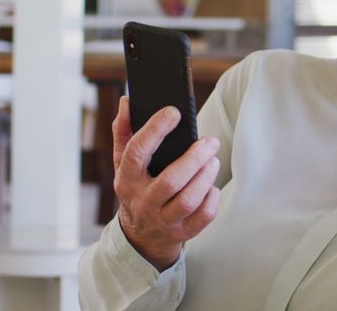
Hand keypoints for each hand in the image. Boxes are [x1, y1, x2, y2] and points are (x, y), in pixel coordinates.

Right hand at [112, 96, 220, 270]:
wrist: (140, 235)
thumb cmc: (136, 187)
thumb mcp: (123, 163)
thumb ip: (124, 131)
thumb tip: (127, 102)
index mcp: (126, 180)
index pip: (136, 153)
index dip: (155, 130)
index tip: (174, 112)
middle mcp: (143, 202)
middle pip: (171, 180)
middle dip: (194, 158)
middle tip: (211, 140)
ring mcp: (163, 220)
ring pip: (188, 200)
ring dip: (205, 176)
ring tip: (213, 159)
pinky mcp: (182, 232)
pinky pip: (203, 216)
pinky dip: (212, 198)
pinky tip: (212, 185)